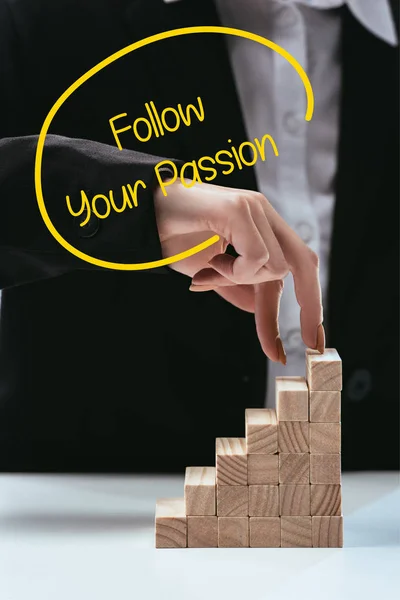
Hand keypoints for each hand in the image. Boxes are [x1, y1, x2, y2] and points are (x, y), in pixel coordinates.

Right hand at [153, 179, 324, 362]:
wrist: (140, 213)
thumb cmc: (173, 237)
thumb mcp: (211, 272)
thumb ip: (237, 287)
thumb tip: (261, 309)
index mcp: (261, 225)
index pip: (296, 266)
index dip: (307, 304)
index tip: (312, 341)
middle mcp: (263, 213)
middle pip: (304, 262)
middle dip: (310, 306)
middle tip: (309, 342)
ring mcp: (253, 208)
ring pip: (276, 267)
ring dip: (242, 282)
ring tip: (210, 271)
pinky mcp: (239, 209)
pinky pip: (256, 258)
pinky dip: (234, 272)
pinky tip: (212, 261)